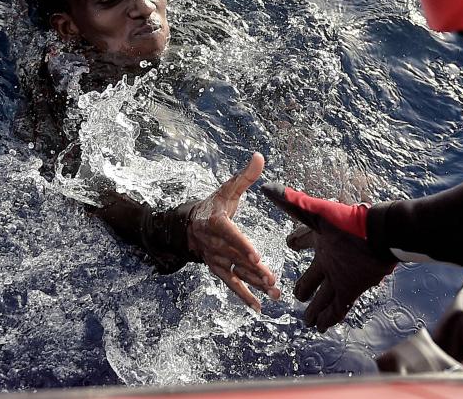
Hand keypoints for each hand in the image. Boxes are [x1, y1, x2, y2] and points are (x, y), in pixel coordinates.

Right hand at [187, 152, 280, 310]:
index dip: (242, 245)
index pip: (230, 235)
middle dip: (255, 269)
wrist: (189, 225)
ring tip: (274, 292)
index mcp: (216, 222)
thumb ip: (245, 176)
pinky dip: (244, 296)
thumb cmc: (214, 205)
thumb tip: (259, 156)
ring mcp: (215, 259)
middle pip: (236, 257)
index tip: (256, 255)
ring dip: (255, 284)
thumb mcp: (228, 189)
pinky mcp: (218, 269)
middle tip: (272, 279)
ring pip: (237, 272)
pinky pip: (231, 284)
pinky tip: (258, 306)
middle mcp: (213, 243)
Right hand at [262, 183, 396, 330]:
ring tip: (308, 321)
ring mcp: (341, 276)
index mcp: (321, 240)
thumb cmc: (349, 223)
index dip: (296, 242)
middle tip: (298, 296)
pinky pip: (338, 307)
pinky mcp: (352, 289)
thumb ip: (292, 202)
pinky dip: (329, 318)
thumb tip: (266, 188)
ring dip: (316, 308)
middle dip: (305, 287)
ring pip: (324, 296)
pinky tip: (321, 327)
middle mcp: (329, 259)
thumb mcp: (316, 213)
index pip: (303, 240)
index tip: (289, 244)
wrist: (381, 237)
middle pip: (313, 276)